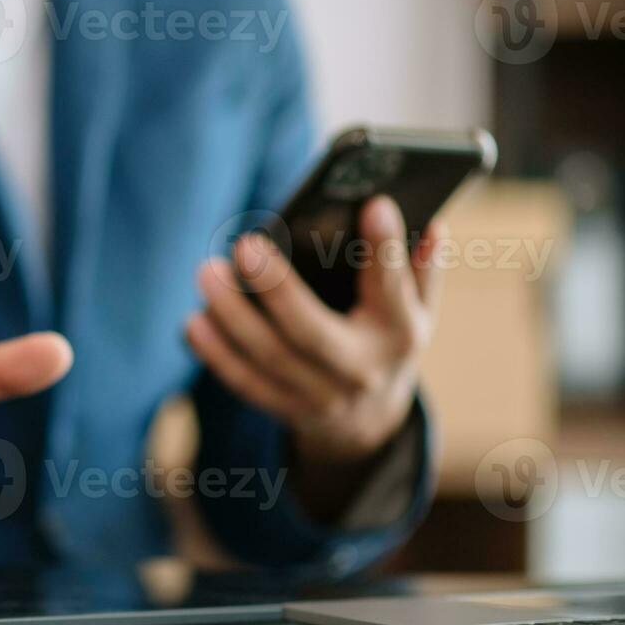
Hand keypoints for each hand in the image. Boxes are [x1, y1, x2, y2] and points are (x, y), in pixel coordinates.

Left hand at [186, 196, 443, 464]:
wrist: (369, 421)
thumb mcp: (417, 309)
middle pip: (313, 332)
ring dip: (233, 318)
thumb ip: (421, 268)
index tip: (373, 203)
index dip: (385, 249)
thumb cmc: (386, 337)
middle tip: (245, 245)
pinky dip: (217, 354)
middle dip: (278, 289)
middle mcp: (361, 370)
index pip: (393, 289)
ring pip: (270, 358)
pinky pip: (245, 383)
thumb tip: (430, 226)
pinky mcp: (286, 410)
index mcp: (400, 334)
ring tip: (208, 273)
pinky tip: (193, 321)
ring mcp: (321, 396)